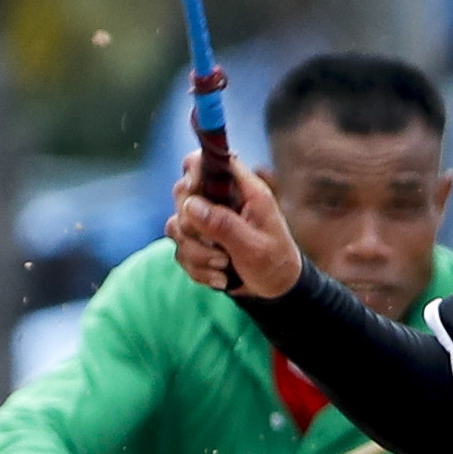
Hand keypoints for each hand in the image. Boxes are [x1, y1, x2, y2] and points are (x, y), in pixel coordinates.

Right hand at [168, 149, 300, 298]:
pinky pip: (180, 251)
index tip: (193, 189)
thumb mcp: (254, 246)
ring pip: (177, 227)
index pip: (208, 162)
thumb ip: (224, 224)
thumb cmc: (275, 263)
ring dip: (198, 254)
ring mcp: (205, 221)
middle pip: (182, 193)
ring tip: (224, 266)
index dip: (194, 169)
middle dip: (193, 226)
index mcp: (242, 191)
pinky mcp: (197, 243)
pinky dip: (198, 269)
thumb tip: (191, 205)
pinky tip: (221, 278)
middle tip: (219, 248)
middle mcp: (220, 201)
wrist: (275, 291)